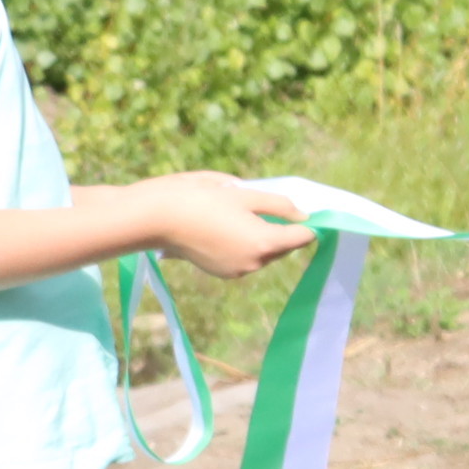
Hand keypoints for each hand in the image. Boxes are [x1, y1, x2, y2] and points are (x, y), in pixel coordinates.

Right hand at [142, 174, 312, 277]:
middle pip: (284, 247)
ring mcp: (237, 271)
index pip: (303, 237)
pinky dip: (245, 245)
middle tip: (271, 208)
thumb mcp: (245, 195)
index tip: (311, 212)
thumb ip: (279, 206)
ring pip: (265, 253)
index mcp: (264, 243)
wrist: (156, 218)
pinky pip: (246, 258)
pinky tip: (226, 227)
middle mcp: (255, 263)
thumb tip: (304, 216)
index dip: (309, 223)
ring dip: (262, 237)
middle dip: (283, 230)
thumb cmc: (202, 199)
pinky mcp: (222, 273)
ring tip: (241, 215)